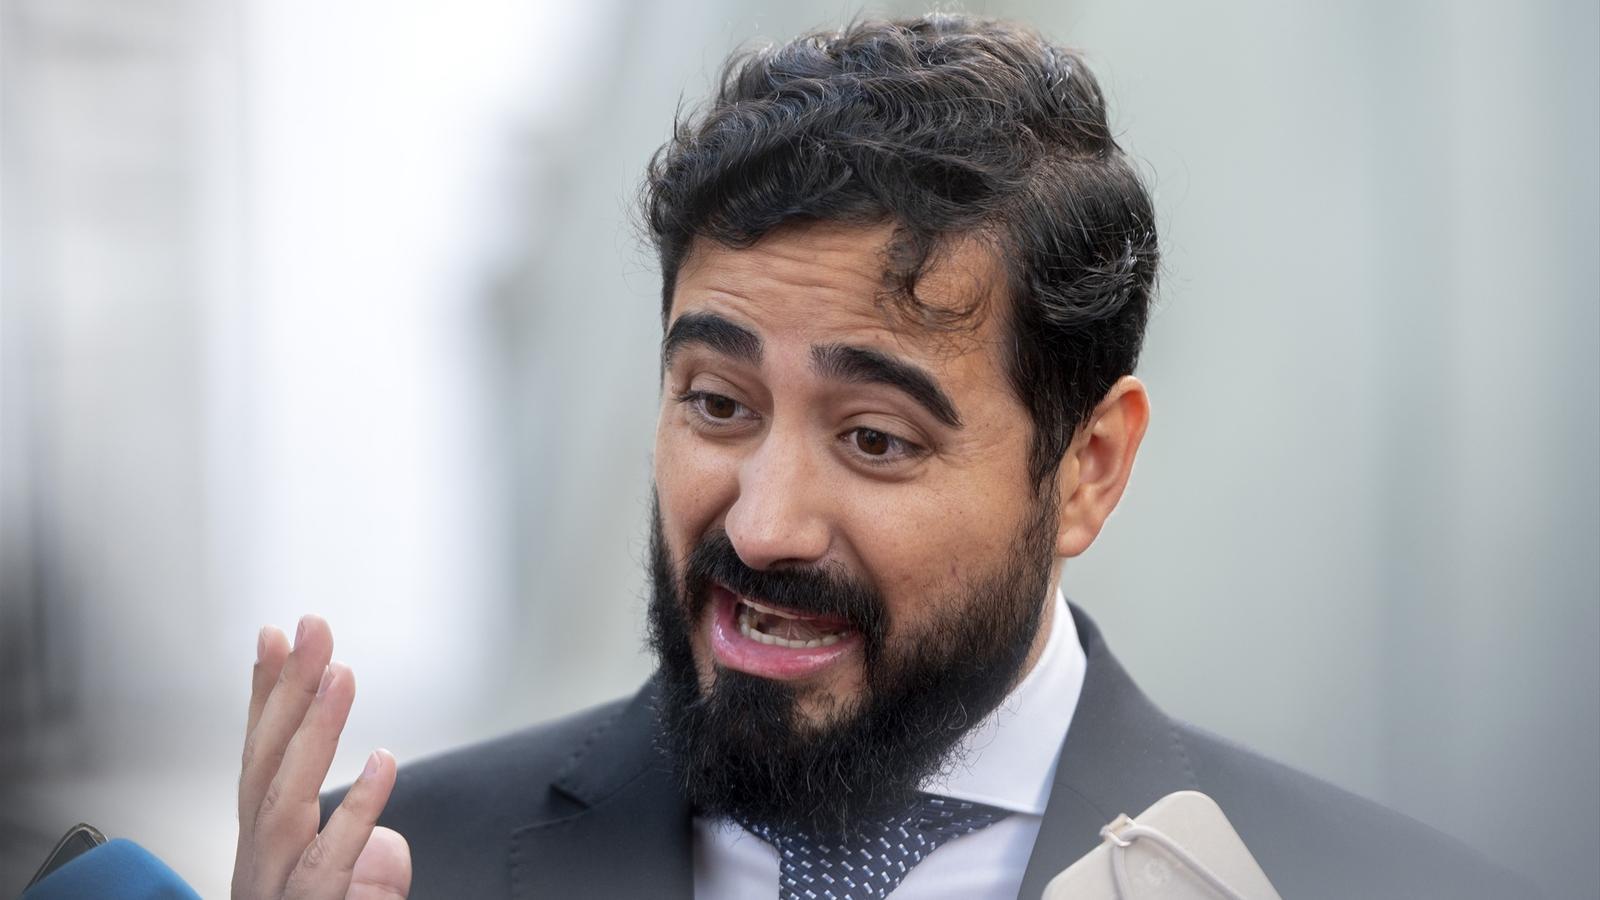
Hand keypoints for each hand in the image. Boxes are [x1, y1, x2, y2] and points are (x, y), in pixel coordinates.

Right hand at [233, 615, 412, 898]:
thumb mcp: (342, 898)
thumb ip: (362, 863)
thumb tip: (383, 843)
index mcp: (264, 851)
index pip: (261, 761)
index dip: (264, 697)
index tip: (273, 638)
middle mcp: (259, 864)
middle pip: (266, 764)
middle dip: (287, 689)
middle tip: (310, 629)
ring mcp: (275, 889)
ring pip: (288, 800)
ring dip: (314, 730)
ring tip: (340, 674)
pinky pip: (329, 861)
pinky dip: (355, 809)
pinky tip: (382, 763)